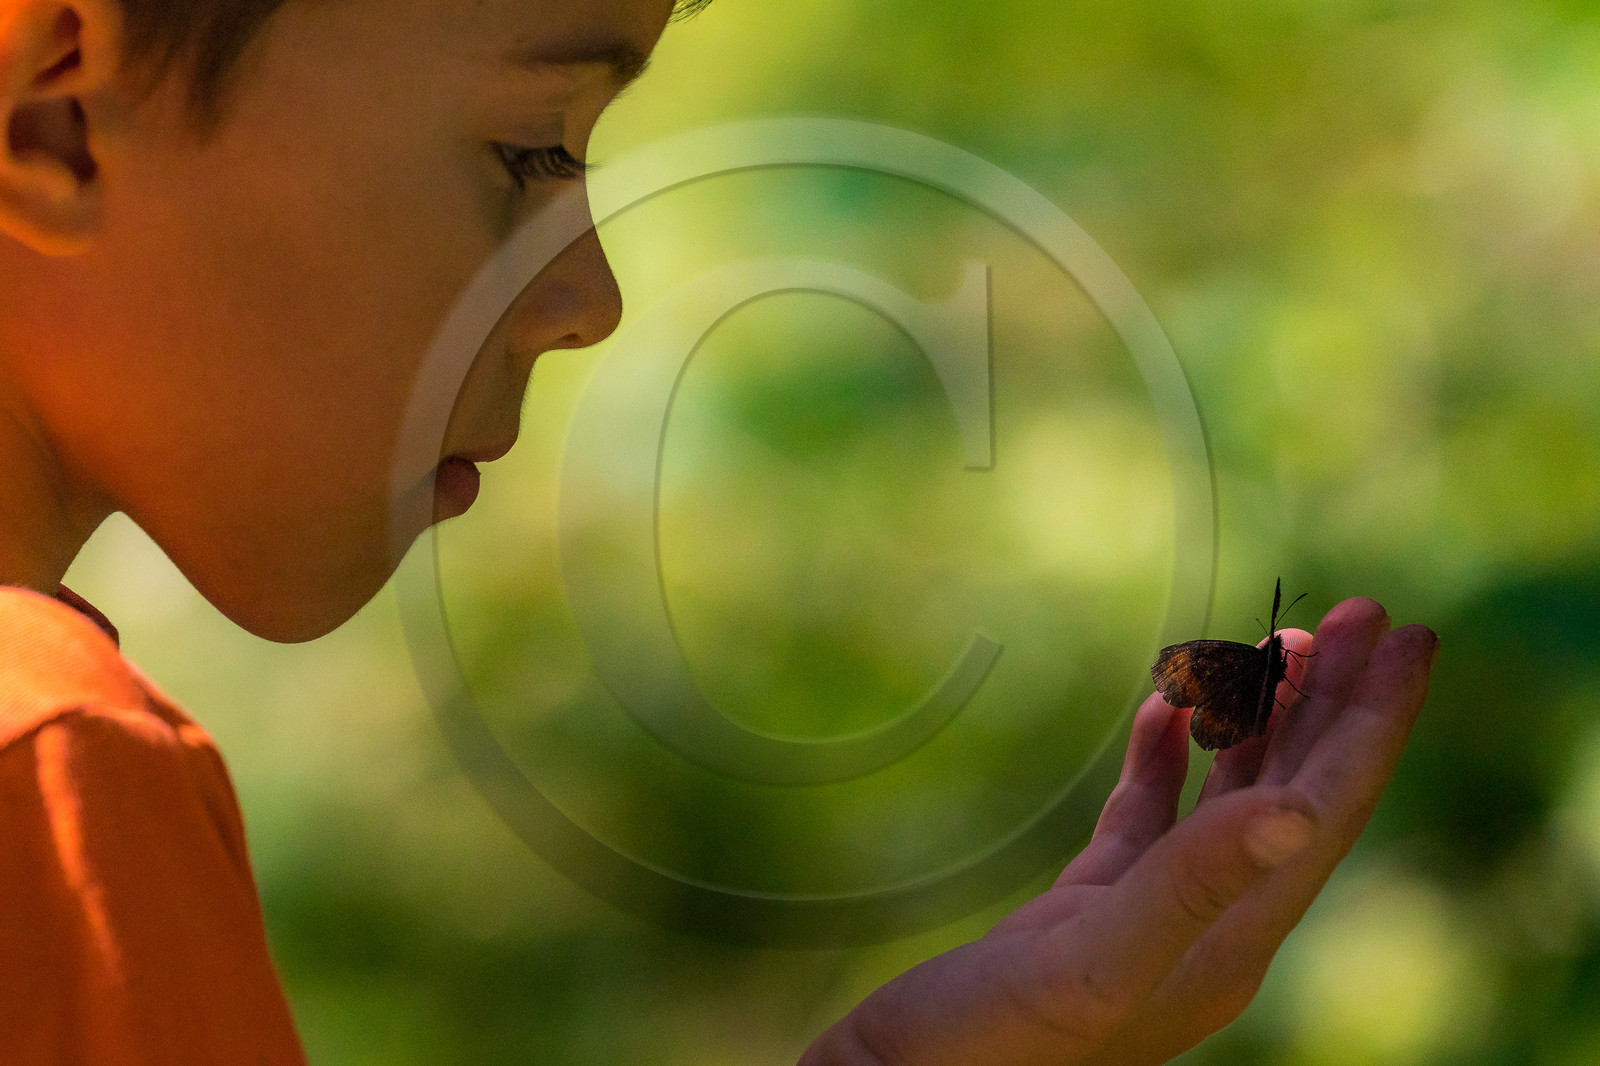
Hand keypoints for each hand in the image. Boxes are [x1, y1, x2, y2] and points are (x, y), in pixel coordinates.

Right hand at [799, 597, 1437, 1065]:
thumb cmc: (990, 1046)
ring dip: (1263, 718)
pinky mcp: (1091, 909)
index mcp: (1229, 938)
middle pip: (1298, 793)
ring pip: (1231, 799)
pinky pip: (1150, 816)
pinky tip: (1165, 706)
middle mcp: (1208, 925)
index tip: (1409, 636)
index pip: (1325, 810)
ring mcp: (1150, 915)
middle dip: (1335, 702)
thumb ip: (1193, 886)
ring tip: (1283, 638)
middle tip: (1364, 611)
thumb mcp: (1096, 964)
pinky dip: (1166, 755)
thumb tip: (1300, 813)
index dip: (1372, 723)